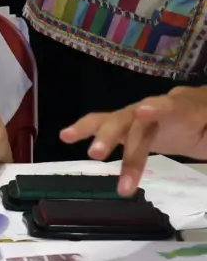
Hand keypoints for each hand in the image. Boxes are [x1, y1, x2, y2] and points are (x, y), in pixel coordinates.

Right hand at [63, 86, 206, 194]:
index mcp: (193, 108)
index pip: (176, 106)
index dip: (160, 108)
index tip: (143, 110)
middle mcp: (165, 106)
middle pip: (142, 120)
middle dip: (124, 138)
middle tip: (101, 155)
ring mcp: (148, 113)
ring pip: (124, 122)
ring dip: (105, 137)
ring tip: (91, 155)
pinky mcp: (137, 125)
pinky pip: (111, 124)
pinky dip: (89, 128)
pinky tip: (66, 136)